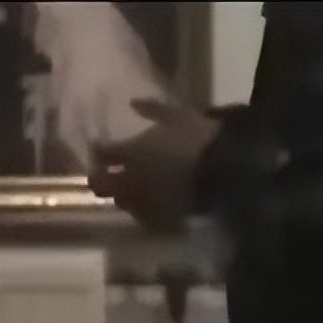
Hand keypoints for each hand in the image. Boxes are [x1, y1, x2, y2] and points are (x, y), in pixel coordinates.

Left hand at [88, 98, 219, 232]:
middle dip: (100, 179)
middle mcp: (129, 179)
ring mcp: (143, 201)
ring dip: (121, 194)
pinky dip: (142, 210)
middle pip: (101, 185)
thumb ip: (152, 109)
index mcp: (131, 151)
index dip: (99, 151)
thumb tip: (132, 102)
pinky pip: (142, 216)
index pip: (102, 153)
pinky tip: (150, 204)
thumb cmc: (198, 138)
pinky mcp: (158, 219)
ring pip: (121, 202)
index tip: (101, 148)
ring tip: (131, 189)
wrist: (223, 172)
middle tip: (106, 174)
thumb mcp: (177, 115)